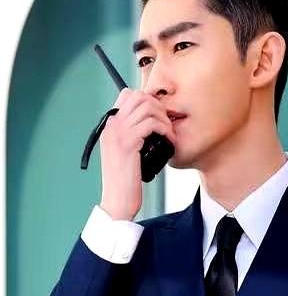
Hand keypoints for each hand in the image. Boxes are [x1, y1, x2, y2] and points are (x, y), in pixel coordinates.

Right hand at [98, 88, 175, 219]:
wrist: (118, 200)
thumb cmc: (126, 178)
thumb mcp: (125, 151)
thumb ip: (132, 133)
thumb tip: (152, 119)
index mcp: (110, 126)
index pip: (127, 94)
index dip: (147, 100)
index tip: (159, 115)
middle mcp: (112, 126)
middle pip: (139, 96)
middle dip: (158, 106)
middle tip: (166, 123)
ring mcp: (118, 133)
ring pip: (147, 107)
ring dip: (164, 118)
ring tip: (169, 133)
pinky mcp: (128, 143)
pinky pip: (151, 123)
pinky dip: (165, 130)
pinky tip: (169, 141)